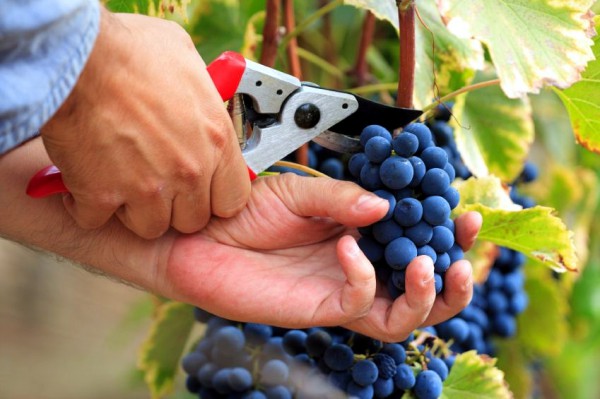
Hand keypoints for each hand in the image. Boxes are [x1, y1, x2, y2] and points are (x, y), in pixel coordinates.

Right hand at [40, 8, 249, 238]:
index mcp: (216, 140)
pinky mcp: (103, 196)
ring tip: (122, 181)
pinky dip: (89, 205)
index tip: (202, 190)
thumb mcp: (189, 64)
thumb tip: (202, 100)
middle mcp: (188, 171)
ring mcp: (147, 188)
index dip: (215, 198)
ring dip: (134, 210)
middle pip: (191, 220)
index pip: (233, 200)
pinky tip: (86, 181)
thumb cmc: (131, 52)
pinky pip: (98, 219)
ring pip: (150, 227)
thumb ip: (203, 98)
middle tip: (156, 183)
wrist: (79, 57)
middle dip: (174, 206)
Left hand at [160, 174, 480, 341]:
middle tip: (462, 246)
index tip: (465, 212)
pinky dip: (366, 276)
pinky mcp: (321, 308)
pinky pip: (361, 303)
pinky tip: (347, 246)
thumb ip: (343, 197)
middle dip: (454, 271)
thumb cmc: (245, 211)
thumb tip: (387, 206)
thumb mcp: (300, 191)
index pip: (416, 238)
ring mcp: (342, 290)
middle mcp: (359, 265)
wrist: (201, 236)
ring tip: (426, 261)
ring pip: (405, 314)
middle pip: (423, 286)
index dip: (446, 230)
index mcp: (361, 233)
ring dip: (427, 292)